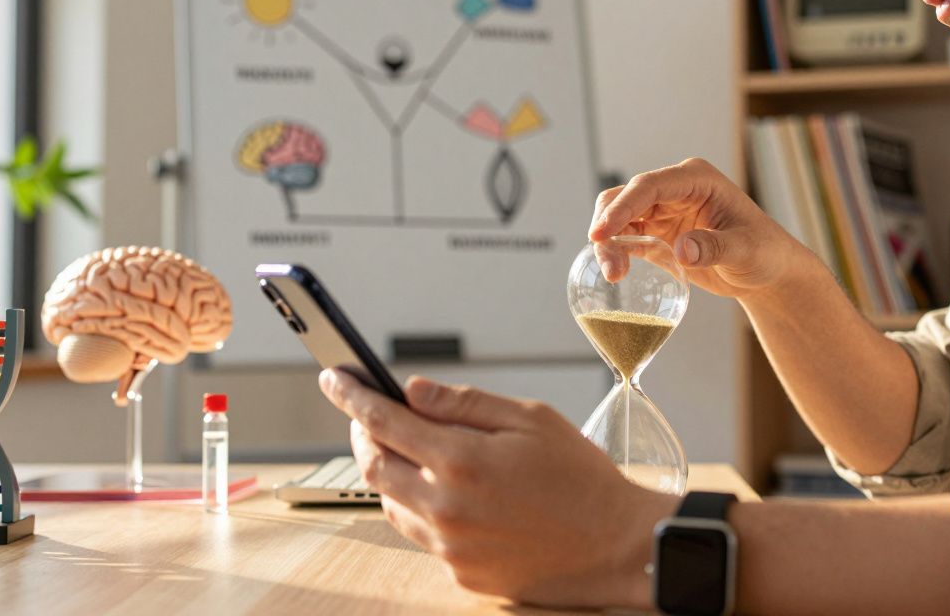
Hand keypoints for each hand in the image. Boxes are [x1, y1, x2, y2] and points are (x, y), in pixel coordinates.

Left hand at [318, 367, 679, 608]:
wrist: (616, 546)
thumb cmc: (580, 477)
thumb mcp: (530, 418)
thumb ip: (464, 403)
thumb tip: (411, 391)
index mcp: (462, 461)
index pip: (382, 421)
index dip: (351, 396)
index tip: (333, 377)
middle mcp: (446, 507)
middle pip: (373, 466)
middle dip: (363, 434)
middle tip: (368, 413)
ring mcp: (450, 546)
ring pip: (391, 503)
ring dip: (391, 472)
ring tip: (413, 450)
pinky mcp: (460, 572)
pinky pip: (422, 534)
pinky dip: (422, 506)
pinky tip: (448, 491)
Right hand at [589, 157, 804, 297]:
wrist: (767, 271)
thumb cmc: (765, 252)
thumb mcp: (746, 251)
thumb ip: (715, 248)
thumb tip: (682, 249)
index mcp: (696, 179)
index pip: (649, 186)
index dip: (621, 207)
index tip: (601, 232)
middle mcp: (674, 189)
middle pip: (625, 197)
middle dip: (608, 225)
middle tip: (606, 261)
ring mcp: (663, 210)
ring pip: (620, 218)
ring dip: (608, 243)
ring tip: (613, 275)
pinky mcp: (657, 233)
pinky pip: (626, 237)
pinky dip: (616, 252)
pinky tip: (616, 273)